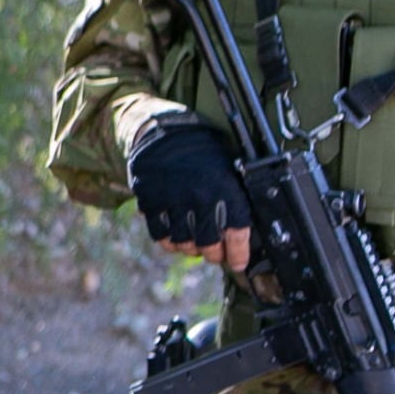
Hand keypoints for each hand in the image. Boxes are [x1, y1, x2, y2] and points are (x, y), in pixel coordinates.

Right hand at [126, 120, 252, 273]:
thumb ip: (235, 197)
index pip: (236, 232)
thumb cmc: (202, 152)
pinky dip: (168, 241)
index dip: (238, 253)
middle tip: (215, 255)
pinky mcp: (150, 201)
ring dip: (190, 250)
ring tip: (194, 247)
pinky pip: (160, 234)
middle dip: (213, 255)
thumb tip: (244, 230)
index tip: (238, 263)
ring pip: (183, 243)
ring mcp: (172, 199)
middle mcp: (199, 196)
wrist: (163, 131)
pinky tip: (175, 239)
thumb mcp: (228, 168)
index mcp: (225, 188)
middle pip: (208, 244)